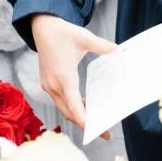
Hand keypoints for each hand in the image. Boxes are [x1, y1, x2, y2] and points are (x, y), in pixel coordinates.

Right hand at [31, 14, 115, 135]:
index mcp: (64, 77)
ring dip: (79, 116)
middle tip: (104, 132)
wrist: (42, 27)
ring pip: (64, 109)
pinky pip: (60, 101)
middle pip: (70, 113)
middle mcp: (54, 85)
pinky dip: (72, 107)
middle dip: (86, 125)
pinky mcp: (47, 84)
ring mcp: (48, 86)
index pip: (74, 106)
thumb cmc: (63, 32)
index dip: (85, 121)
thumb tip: (119, 50)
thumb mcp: (84, 37)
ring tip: (97, 122)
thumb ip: (102, 46)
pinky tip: (84, 105)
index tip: (97, 131)